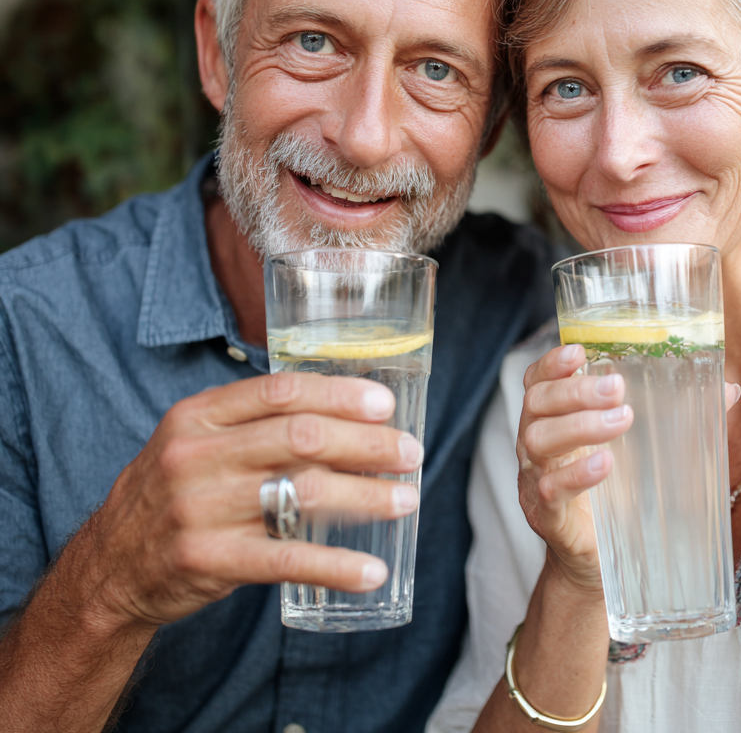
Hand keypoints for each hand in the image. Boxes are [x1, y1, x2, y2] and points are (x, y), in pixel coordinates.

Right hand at [81, 371, 422, 631]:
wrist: (108, 566)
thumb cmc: (173, 491)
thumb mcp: (196, 439)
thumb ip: (254, 422)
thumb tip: (344, 411)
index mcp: (199, 415)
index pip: (281, 391)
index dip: (340, 395)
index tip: (385, 405)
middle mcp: (198, 455)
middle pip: (301, 437)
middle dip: (366, 443)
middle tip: (409, 453)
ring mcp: (200, 508)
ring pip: (302, 492)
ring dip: (366, 496)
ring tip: (405, 500)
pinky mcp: (208, 560)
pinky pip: (285, 559)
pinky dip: (335, 565)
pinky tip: (371, 570)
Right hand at [517, 344, 740, 591]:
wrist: (595, 564)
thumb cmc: (616, 494)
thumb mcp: (642, 449)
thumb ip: (678, 415)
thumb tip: (729, 389)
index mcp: (553, 420)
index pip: (537, 381)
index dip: (553, 363)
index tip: (580, 352)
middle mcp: (535, 444)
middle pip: (537, 403)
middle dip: (575, 391)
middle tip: (617, 389)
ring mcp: (535, 479)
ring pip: (539, 441)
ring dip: (580, 425)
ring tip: (623, 420)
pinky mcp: (546, 516)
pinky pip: (550, 489)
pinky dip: (576, 474)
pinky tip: (605, 463)